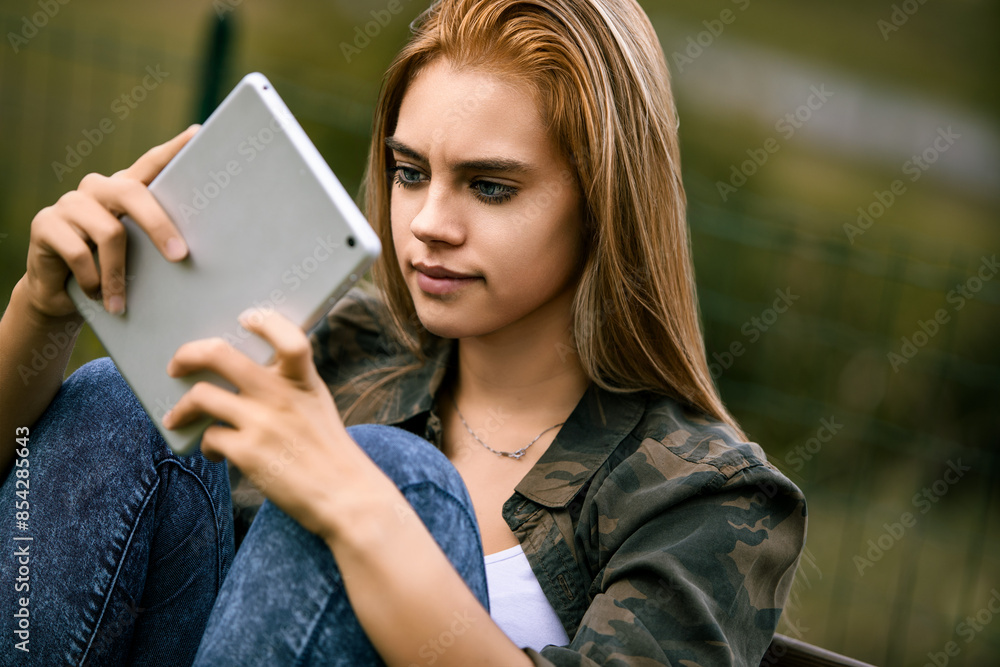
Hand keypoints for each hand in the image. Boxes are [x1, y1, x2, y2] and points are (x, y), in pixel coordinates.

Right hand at [23, 125, 197, 319]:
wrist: (62, 295)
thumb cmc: (112, 270)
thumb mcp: (139, 254)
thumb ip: (158, 240)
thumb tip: (193, 254)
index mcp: (125, 189)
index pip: (151, 162)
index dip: (174, 148)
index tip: (198, 133)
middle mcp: (98, 188)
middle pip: (133, 194)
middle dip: (159, 226)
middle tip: (181, 257)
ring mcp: (70, 203)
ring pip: (110, 233)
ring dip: (119, 275)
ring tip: (121, 302)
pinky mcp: (45, 223)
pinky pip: (79, 252)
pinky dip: (93, 280)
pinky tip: (95, 294)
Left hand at [162, 308, 362, 540]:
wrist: (346, 497)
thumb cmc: (331, 453)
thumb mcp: (318, 406)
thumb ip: (290, 387)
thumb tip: (244, 379)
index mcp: (303, 380)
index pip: (288, 337)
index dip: (264, 321)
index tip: (246, 319)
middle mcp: (280, 395)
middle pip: (220, 354)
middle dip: (188, 355)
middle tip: (177, 365)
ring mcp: (262, 423)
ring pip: (201, 396)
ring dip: (182, 407)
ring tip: (177, 415)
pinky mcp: (247, 453)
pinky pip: (209, 437)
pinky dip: (206, 446)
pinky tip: (215, 453)